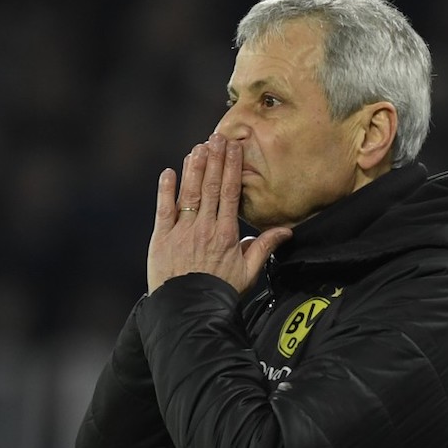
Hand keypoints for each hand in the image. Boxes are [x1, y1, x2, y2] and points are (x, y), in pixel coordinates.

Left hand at [146, 134, 291, 294]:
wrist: (190, 310)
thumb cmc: (220, 292)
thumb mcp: (248, 272)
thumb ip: (264, 247)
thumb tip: (286, 231)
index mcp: (227, 233)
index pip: (231, 193)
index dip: (232, 168)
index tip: (234, 148)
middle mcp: (205, 228)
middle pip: (212, 186)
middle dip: (215, 159)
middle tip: (218, 137)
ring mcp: (182, 231)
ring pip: (190, 193)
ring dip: (194, 168)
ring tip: (198, 147)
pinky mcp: (161, 238)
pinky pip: (164, 209)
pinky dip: (166, 190)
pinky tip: (170, 172)